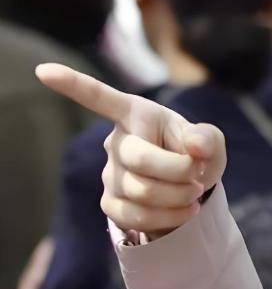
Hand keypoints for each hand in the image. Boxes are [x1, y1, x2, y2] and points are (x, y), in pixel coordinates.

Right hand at [34, 63, 226, 237]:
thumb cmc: (196, 155)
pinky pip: (136, 216)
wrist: (192, 189)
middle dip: (179, 172)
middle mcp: (116, 141)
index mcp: (138, 114)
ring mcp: (110, 173)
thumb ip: (208, 138)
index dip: (73, 84)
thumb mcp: (211, 142)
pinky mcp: (110, 202)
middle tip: (197, 175)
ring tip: (193, 191)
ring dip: (178, 197)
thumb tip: (195, 145)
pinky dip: (170, 217)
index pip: (102, 98)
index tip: (44, 71)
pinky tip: (184, 209)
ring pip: (142, 192)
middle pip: (140, 160)